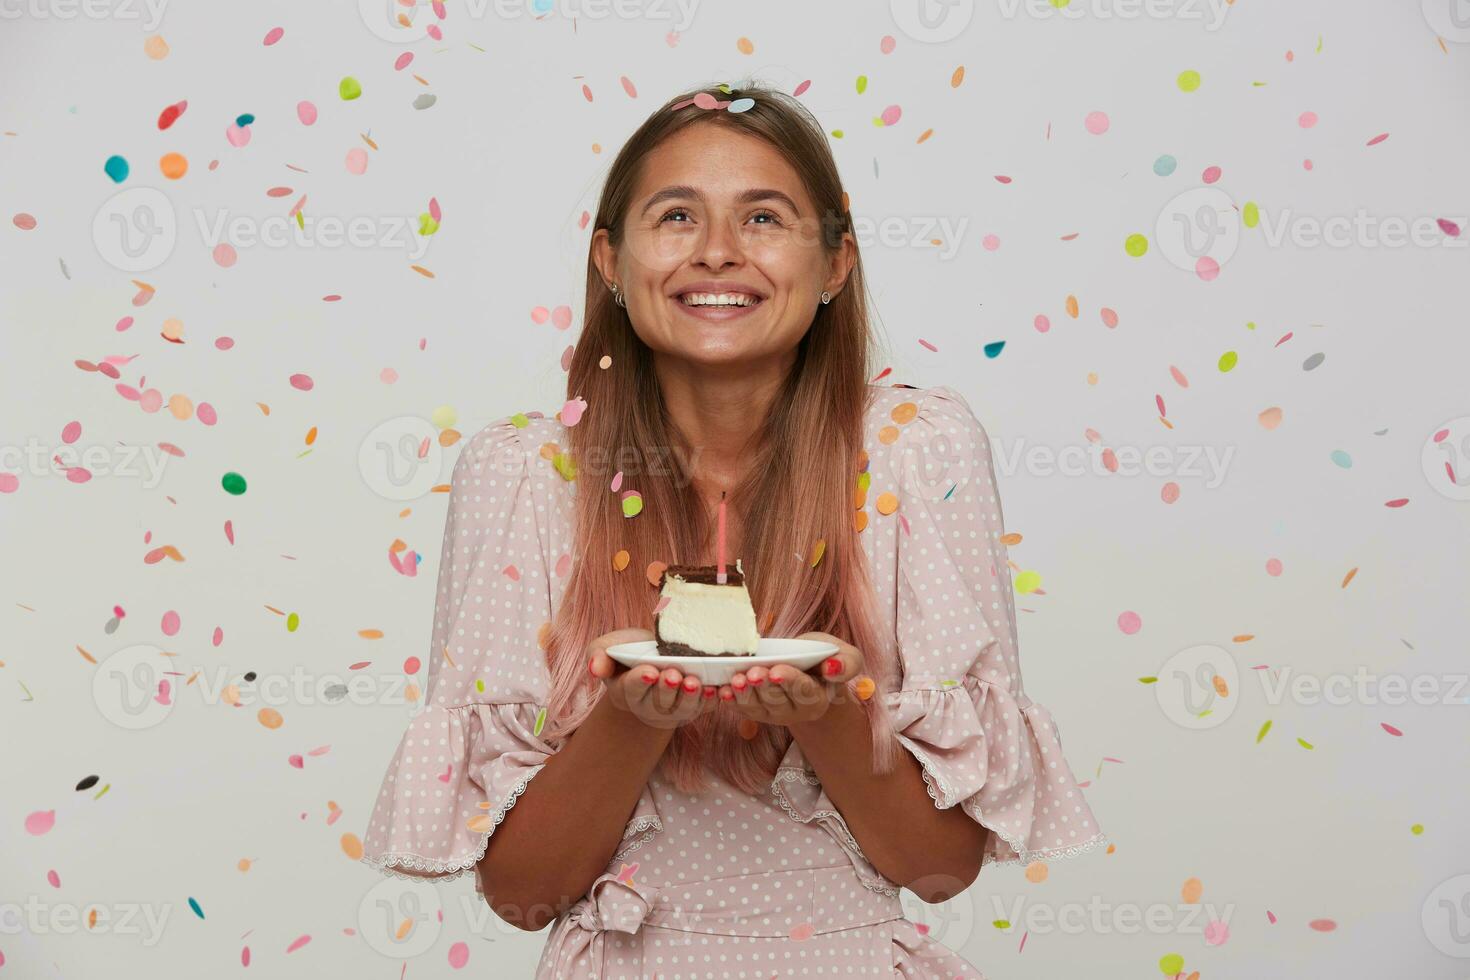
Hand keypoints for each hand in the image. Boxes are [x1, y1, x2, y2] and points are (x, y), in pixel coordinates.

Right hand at [588, 628, 720, 729]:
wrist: (654, 658)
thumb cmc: (629, 651)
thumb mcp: (606, 648)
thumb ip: (597, 655)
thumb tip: (595, 668)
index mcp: (625, 692)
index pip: (632, 688)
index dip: (640, 681)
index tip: (649, 671)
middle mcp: (648, 706)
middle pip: (658, 702)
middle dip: (666, 689)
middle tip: (674, 675)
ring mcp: (672, 710)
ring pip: (682, 709)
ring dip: (690, 697)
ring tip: (695, 682)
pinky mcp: (694, 708)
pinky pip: (703, 708)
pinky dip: (710, 701)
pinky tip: (716, 689)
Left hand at [722, 631, 864, 725]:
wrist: (806, 667)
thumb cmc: (824, 659)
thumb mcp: (845, 656)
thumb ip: (848, 663)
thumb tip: (833, 669)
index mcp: (819, 698)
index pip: (804, 691)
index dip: (789, 681)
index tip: (776, 670)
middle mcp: (796, 711)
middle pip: (777, 700)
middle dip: (763, 686)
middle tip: (752, 672)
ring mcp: (773, 714)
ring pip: (757, 707)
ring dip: (744, 695)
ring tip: (736, 680)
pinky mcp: (755, 711)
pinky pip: (741, 709)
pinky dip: (731, 700)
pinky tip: (723, 690)